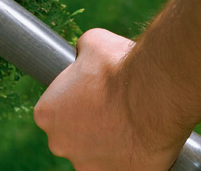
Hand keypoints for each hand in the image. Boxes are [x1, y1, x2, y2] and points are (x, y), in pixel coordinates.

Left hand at [33, 29, 188, 170]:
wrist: (154, 93)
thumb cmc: (119, 66)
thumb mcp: (91, 43)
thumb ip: (81, 53)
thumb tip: (83, 53)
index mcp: (46, 113)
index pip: (56, 111)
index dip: (76, 103)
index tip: (94, 96)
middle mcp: (59, 143)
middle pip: (72, 136)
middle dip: (90, 126)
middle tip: (114, 110)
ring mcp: (86, 166)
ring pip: (95, 155)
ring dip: (109, 144)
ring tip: (131, 125)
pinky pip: (121, 168)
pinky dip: (130, 159)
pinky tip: (141, 142)